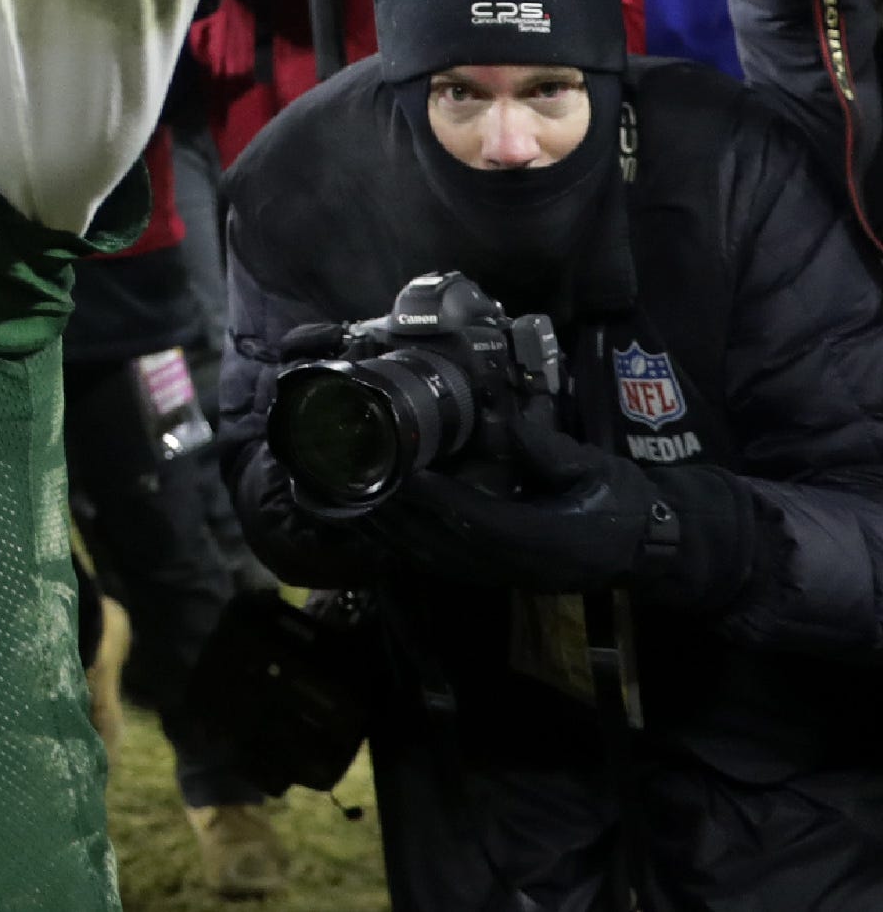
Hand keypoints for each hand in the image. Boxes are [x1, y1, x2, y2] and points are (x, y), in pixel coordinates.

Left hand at [365, 408, 725, 601]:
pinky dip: (404, 545)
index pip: (475, 521)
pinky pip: (439, 566)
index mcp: (543, 540)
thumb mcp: (596, 470)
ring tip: (348, 498)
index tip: (397, 471)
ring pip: (433, 559)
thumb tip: (500, 421)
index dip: (432, 499)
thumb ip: (548, 449)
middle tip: (354, 478)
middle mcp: (515, 566)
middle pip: (440, 544)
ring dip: (390, 531)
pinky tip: (377, 522)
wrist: (651, 551)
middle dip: (395, 513)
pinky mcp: (496, 576)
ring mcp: (503, 577)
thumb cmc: (626, 505)